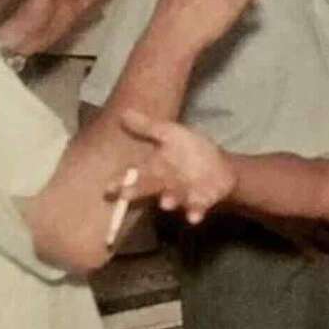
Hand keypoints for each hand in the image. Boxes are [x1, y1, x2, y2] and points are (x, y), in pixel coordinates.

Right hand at [115, 109, 235, 223]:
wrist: (222, 166)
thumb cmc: (191, 151)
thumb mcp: (171, 134)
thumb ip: (148, 128)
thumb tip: (123, 112)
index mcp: (156, 167)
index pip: (134, 175)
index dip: (120, 181)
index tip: (107, 187)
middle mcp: (165, 184)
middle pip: (147, 188)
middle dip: (136, 192)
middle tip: (124, 195)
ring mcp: (182, 195)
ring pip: (172, 199)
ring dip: (168, 201)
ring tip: (165, 203)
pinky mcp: (201, 202)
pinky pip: (197, 209)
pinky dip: (195, 212)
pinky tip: (194, 217)